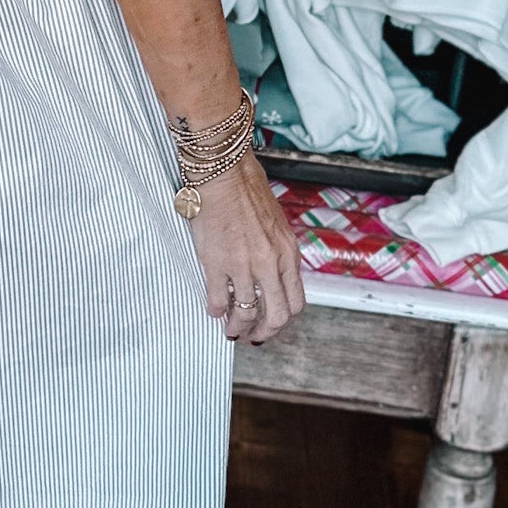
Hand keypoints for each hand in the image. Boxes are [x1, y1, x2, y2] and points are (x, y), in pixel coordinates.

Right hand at [188, 150, 302, 345]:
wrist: (224, 173)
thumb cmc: (247, 189)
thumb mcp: (276, 224)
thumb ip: (276, 250)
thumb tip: (271, 271)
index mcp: (288, 253)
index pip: (296, 301)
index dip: (283, 318)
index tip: (271, 321)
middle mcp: (270, 263)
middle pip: (276, 315)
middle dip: (264, 332)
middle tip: (252, 335)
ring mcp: (244, 265)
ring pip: (246, 313)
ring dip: (237, 327)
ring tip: (229, 329)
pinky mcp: (218, 262)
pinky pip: (219, 298)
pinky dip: (215, 309)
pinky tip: (212, 308)